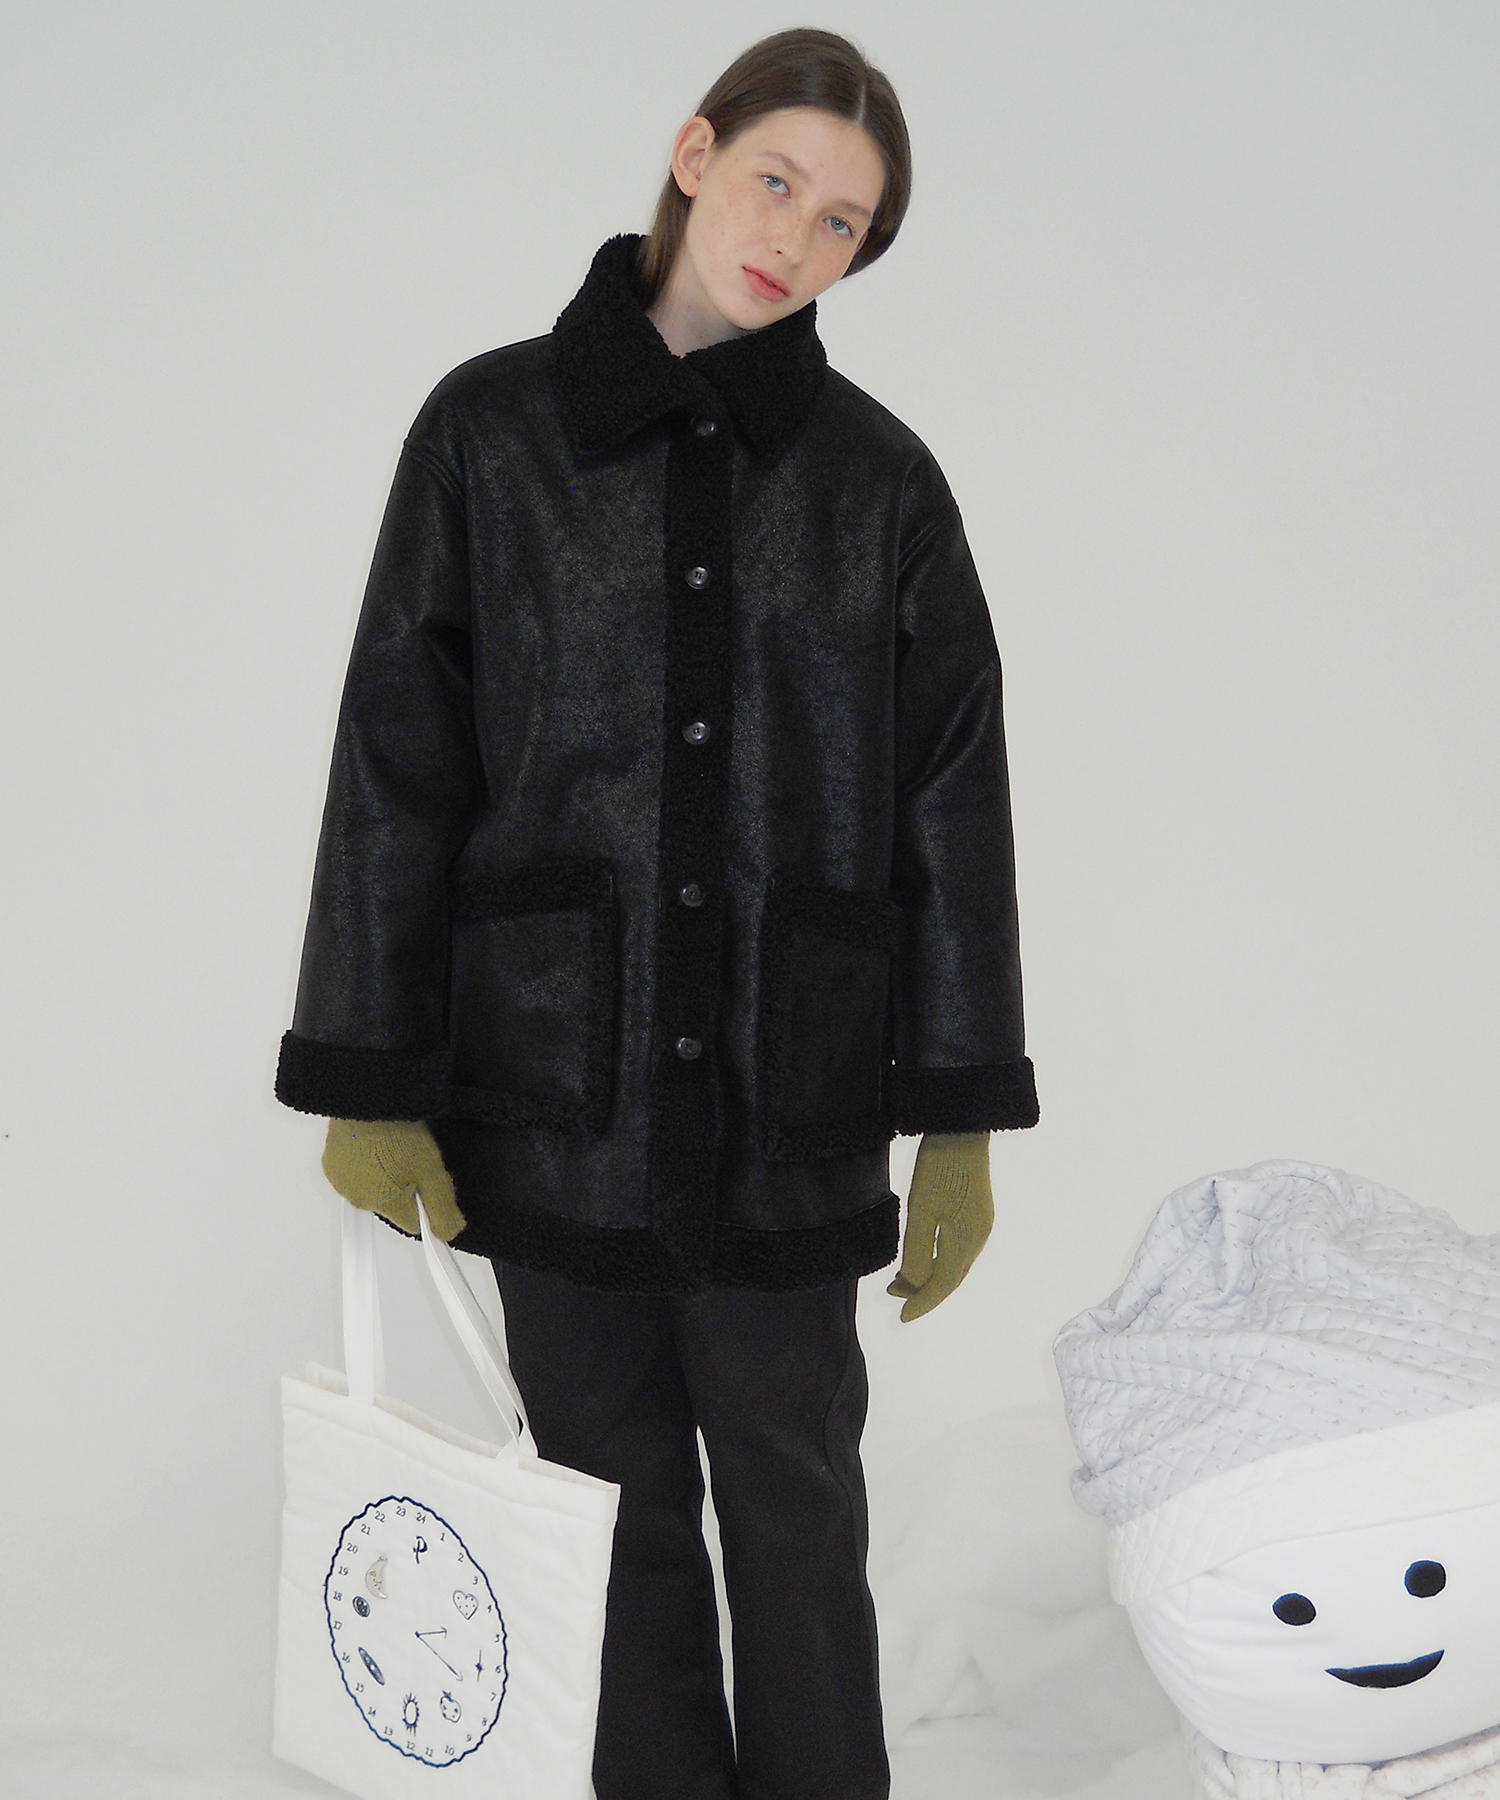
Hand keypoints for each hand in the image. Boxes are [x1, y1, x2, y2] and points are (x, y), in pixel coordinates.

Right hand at [320, 1118, 465, 1241]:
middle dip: (401, 1189)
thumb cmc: (400, 1133)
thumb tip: (448, 1235)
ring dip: (381, 1176)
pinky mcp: (330, 1166)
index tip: (426, 1182)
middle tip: (410, 1158)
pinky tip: (373, 1144)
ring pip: (371, 1190)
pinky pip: (352, 1174)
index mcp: (385, 1205)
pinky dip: (362, 1165)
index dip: (423, 1204)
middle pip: (390, 1205)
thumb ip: (443, 1209)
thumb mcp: (433, 1171)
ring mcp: (342, 1183)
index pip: (412, 1222)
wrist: (370, 1100)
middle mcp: (359, 1200)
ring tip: (391, 1147)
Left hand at [886, 1131, 992, 1321]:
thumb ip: (917, 1251)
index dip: (922, 1303)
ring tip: (902, 1278)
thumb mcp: (920, 1210)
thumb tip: (913, 1285)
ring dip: (930, 1275)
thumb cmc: (938, 1168)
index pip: (943, 1284)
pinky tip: (924, 1253)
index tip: (902, 1317)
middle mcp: (978, 1236)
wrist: (961, 1129)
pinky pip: (958, 1248)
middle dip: (924, 1291)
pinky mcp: (977, 1210)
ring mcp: (981, 1223)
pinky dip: (939, 1259)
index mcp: (965, 1240)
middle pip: (952, 1277)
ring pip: (955, 1263)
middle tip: (895, 1297)